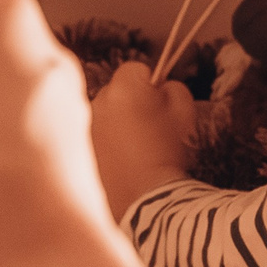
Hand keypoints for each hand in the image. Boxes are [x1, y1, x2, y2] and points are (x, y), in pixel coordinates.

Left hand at [90, 62, 194, 216]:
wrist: (146, 197)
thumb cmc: (168, 150)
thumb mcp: (185, 110)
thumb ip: (173, 87)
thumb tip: (161, 87)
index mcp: (123, 88)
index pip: (136, 69)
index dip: (152, 84)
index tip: (160, 103)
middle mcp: (97, 102)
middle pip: (116, 91)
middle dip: (131, 101)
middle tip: (151, 126)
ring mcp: (86, 126)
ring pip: (105, 114)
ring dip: (118, 122)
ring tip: (137, 148)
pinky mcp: (81, 149)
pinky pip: (97, 136)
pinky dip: (108, 143)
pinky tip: (124, 161)